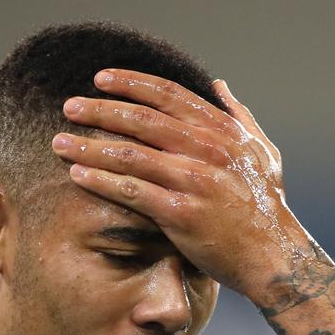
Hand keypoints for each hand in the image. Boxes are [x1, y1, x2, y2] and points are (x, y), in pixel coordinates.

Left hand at [52, 69, 317, 297]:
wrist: (275, 256)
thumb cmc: (267, 206)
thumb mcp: (263, 151)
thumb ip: (239, 116)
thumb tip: (218, 84)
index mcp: (222, 131)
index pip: (169, 95)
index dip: (131, 83)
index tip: (100, 79)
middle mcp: (207, 149)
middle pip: (142, 120)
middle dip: (100, 110)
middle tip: (69, 107)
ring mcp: (194, 180)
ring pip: (130, 155)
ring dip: (90, 146)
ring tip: (60, 142)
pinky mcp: (181, 213)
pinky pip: (131, 192)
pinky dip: (101, 181)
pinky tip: (77, 176)